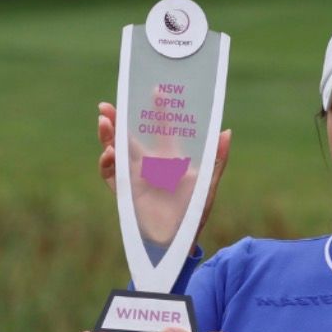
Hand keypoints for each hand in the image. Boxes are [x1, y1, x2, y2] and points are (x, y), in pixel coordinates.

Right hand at [97, 102, 230, 250]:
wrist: (179, 242)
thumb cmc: (195, 213)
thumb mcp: (208, 185)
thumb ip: (218, 160)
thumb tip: (227, 132)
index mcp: (169, 158)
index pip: (162, 128)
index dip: (158, 109)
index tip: (154, 89)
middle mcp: (149, 164)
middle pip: (129, 135)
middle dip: (116, 119)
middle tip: (107, 106)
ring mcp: (134, 177)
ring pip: (115, 150)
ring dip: (107, 137)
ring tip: (105, 123)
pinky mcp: (124, 192)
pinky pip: (109, 174)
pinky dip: (106, 163)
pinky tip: (110, 155)